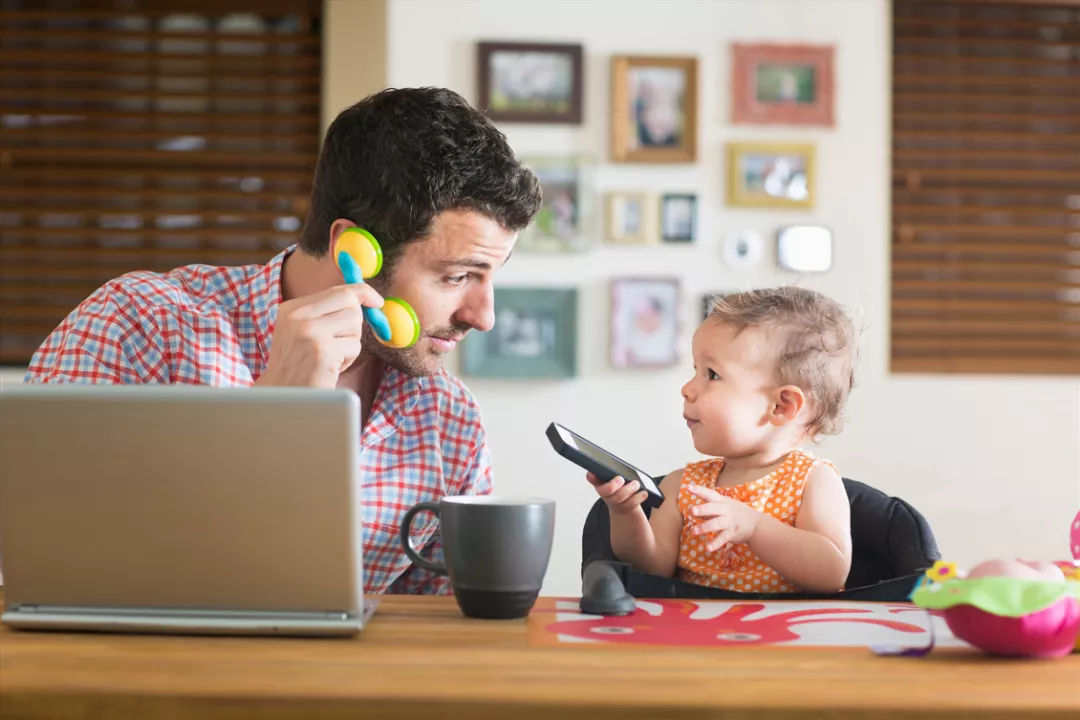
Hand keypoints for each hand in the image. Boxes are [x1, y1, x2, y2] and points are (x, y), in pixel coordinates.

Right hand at [255, 284, 383, 387]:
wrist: (281, 397)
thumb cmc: (298, 367)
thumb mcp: (303, 332)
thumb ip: (326, 312)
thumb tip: (365, 296)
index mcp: (292, 308)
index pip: (338, 290)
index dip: (363, 293)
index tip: (377, 301)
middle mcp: (298, 315)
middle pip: (351, 303)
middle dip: (354, 324)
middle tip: (339, 344)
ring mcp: (309, 331)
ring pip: (355, 323)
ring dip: (350, 343)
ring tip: (330, 357)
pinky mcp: (322, 350)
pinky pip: (354, 346)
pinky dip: (348, 359)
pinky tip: (330, 368)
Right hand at [586, 472, 646, 516]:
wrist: (623, 502)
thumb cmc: (619, 484)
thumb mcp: (614, 475)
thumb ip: (613, 470)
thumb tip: (621, 468)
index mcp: (599, 481)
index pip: (592, 477)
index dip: (591, 476)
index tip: (592, 473)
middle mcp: (604, 493)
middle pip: (606, 491)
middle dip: (613, 485)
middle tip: (621, 479)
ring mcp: (613, 502)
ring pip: (619, 498)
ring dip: (629, 490)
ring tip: (636, 483)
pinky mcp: (624, 508)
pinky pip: (631, 504)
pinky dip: (638, 498)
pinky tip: (644, 492)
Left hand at [685, 484, 761, 550]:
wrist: (756, 523)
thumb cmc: (735, 512)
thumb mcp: (723, 504)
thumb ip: (707, 505)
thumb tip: (690, 504)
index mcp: (721, 501)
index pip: (709, 494)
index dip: (699, 490)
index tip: (687, 487)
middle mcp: (725, 510)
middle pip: (713, 508)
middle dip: (702, 509)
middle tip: (691, 510)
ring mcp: (729, 522)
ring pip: (716, 524)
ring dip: (704, 527)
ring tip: (694, 531)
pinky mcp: (731, 533)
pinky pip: (722, 539)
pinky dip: (715, 544)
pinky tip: (707, 548)